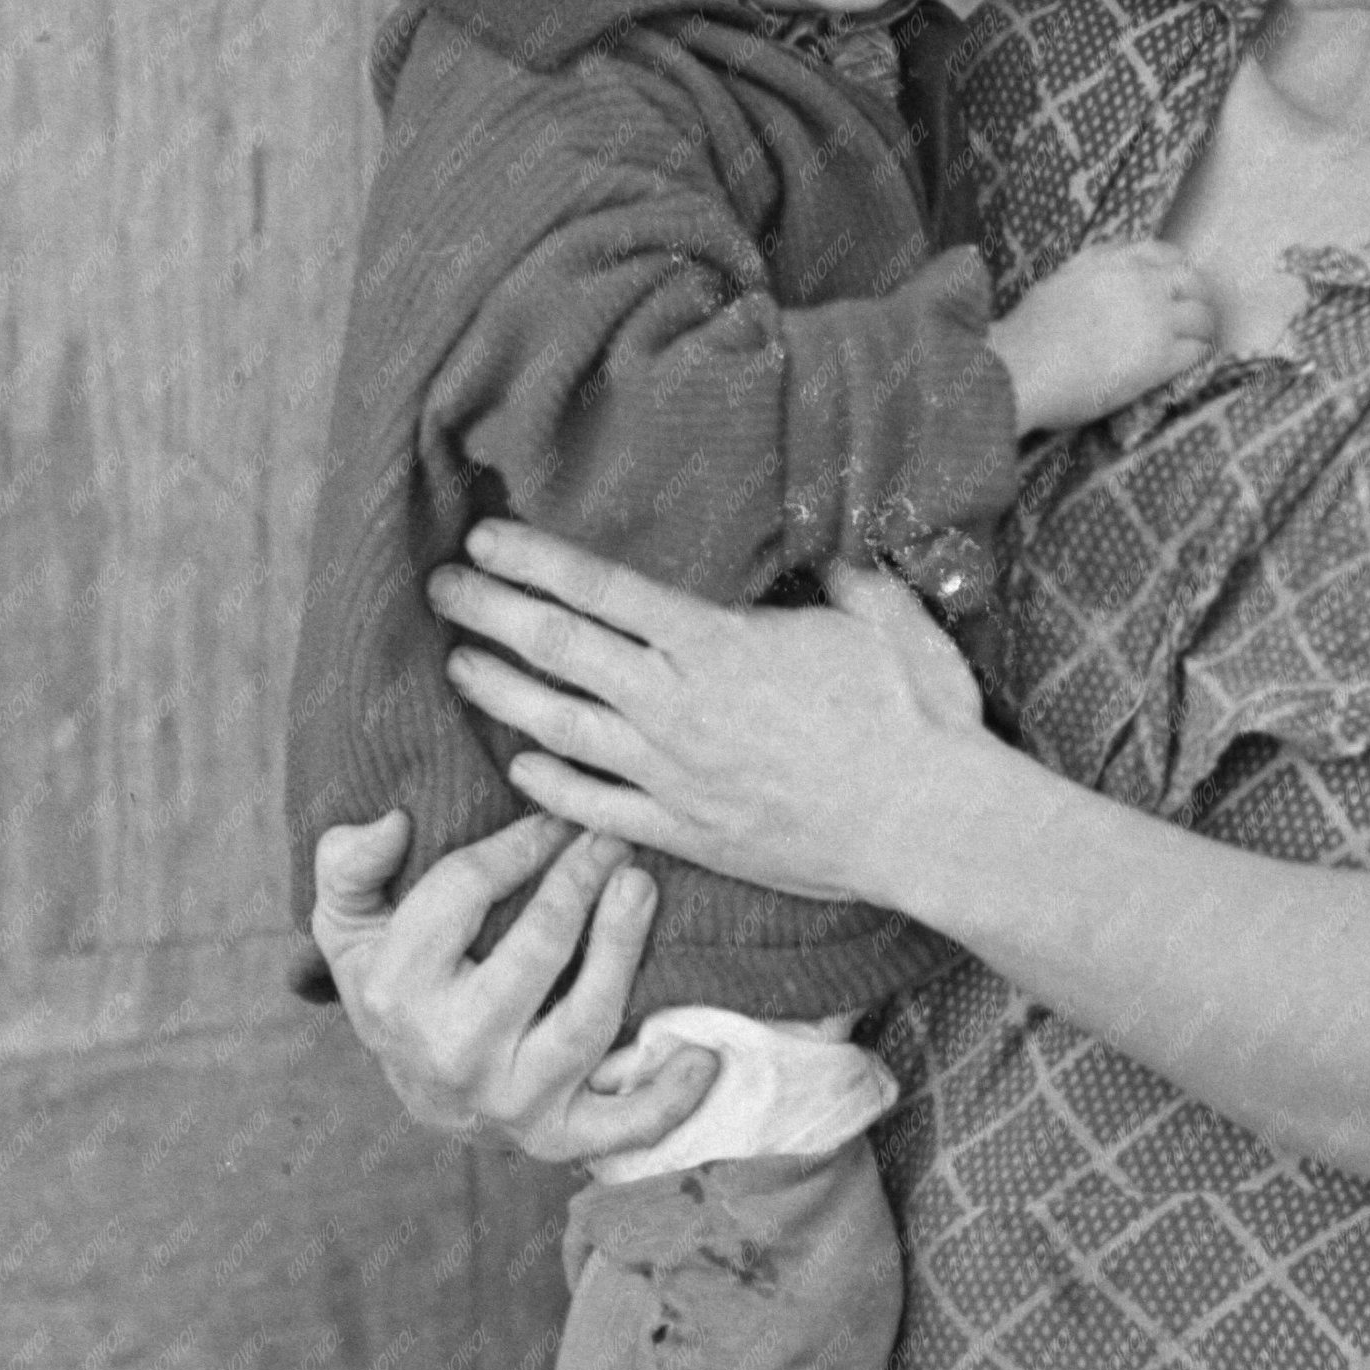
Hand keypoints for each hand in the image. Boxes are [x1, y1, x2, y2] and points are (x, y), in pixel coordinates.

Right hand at [308, 808, 718, 1163]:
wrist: (417, 1086)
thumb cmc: (395, 982)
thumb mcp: (347, 922)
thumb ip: (350, 866)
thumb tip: (392, 823)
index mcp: (397, 989)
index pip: (465, 896)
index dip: (518, 846)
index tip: (555, 819)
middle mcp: (453, 1050)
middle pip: (536, 954)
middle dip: (579, 883)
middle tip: (611, 840)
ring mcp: (510, 1100)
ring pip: (585, 1023)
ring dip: (623, 949)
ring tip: (641, 887)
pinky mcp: (555, 1137)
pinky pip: (621, 1126)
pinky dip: (668, 1100)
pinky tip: (704, 1057)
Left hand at [426, 521, 988, 909]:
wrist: (928, 823)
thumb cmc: (914, 715)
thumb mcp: (882, 618)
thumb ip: (839, 575)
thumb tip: (821, 545)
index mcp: (714, 642)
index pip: (600, 589)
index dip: (533, 559)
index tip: (484, 538)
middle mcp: (675, 704)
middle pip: (558, 648)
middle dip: (491, 612)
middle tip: (441, 588)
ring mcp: (672, 774)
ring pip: (558, 726)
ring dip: (500, 693)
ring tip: (458, 667)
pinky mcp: (686, 832)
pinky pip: (597, 806)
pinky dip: (551, 784)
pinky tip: (518, 767)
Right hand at [987, 239, 1216, 433]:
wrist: (1022, 367)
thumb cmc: (1026, 335)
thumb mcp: (1058, 284)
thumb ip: (1088, 276)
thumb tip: (1103, 287)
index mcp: (1109, 260)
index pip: (1159, 251)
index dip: (1171, 269)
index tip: (1171, 285)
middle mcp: (1137, 280)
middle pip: (1190, 278)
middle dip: (1196, 295)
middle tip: (1195, 315)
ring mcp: (1153, 316)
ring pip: (1201, 314)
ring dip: (1203, 327)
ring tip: (1199, 340)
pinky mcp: (1160, 354)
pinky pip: (1197, 348)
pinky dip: (1197, 353)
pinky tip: (1189, 362)